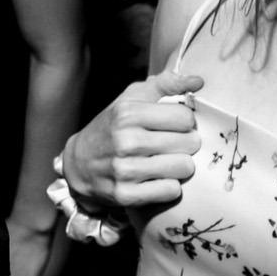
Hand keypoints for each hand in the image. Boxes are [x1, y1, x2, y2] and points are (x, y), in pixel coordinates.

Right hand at [61, 70, 203, 214]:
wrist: (78, 164)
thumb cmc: (112, 127)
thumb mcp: (132, 98)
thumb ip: (166, 84)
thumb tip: (198, 81)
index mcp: (128, 114)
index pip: (185, 117)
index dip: (185, 121)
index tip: (174, 126)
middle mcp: (125, 141)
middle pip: (189, 143)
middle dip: (186, 144)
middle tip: (172, 145)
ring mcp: (124, 170)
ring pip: (184, 168)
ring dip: (180, 166)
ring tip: (167, 162)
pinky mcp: (125, 194)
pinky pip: (171, 191)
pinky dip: (169, 187)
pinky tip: (157, 179)